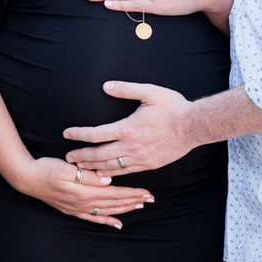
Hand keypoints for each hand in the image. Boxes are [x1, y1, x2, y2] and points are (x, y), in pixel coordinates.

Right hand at [14, 156, 154, 228]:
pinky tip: (117, 224)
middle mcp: (83, 203)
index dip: (132, 193)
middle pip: (114, 203)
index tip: (147, 192)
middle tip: (150, 199)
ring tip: (139, 207)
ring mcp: (78, 209)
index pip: (114, 193)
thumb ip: (88, 175)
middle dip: (133, 201)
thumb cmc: (47, 168)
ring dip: (124, 209)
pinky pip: (94, 218)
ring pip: (107, 211)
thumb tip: (109, 181)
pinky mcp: (73, 210)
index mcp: (84, 191)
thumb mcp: (67, 168)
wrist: (28, 178)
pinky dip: (107, 221)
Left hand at [64, 81, 193, 175]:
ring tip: (80, 168)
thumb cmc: (172, 107)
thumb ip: (126, 89)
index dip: (79, 134)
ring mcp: (140, 158)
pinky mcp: (149, 165)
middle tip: (68, 158)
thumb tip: (105, 86)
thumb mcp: (149, 92)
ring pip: (110, 167)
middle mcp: (131, 147)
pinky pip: (125, 172)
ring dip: (93, 167)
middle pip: (99, 155)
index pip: (96, 134)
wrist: (194, 126)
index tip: (67, 133)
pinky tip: (104, 174)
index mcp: (128, 128)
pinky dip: (111, 174)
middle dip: (81, 156)